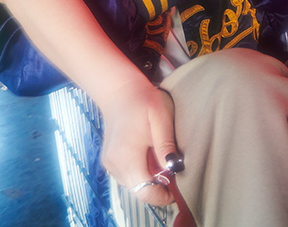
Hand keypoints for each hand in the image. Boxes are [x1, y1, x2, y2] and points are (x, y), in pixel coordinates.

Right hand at [100, 81, 177, 205]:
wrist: (119, 91)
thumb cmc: (143, 101)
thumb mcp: (161, 118)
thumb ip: (166, 145)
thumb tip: (173, 169)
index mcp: (126, 156)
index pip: (145, 192)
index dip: (163, 195)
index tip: (177, 185)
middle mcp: (114, 165)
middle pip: (140, 192)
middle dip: (158, 186)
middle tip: (170, 166)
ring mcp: (110, 164)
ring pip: (134, 186)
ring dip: (149, 178)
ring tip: (157, 155)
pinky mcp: (109, 161)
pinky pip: (128, 177)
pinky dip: (140, 171)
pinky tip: (146, 153)